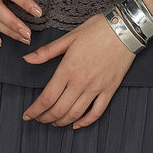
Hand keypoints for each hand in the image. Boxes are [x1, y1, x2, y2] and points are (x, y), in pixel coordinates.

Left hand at [20, 13, 136, 128]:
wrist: (125, 29)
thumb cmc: (97, 29)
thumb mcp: (69, 37)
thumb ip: (47, 51)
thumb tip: (26, 58)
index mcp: (68, 68)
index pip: (47, 97)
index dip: (35, 110)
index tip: (27, 115)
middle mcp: (81, 82)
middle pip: (59, 110)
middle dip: (45, 118)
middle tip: (38, 119)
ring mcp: (96, 88)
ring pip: (75, 114)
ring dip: (62, 122)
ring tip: (54, 122)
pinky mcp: (109, 90)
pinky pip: (96, 113)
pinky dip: (85, 122)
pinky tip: (77, 124)